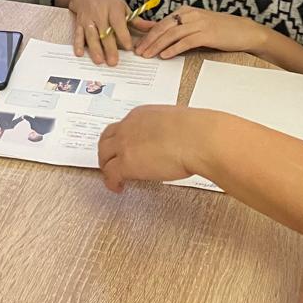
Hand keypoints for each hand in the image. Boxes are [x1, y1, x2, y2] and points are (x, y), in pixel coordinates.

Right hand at [67, 0, 133, 65]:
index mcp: (113, 9)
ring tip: (99, 61)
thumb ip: (136, 20)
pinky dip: (78, 44)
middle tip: (113, 62)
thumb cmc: (108, 1)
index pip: (118, 23)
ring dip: (94, 48)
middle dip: (109, 48)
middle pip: (105, 32)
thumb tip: (153, 27)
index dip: (123, 36)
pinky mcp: (79, 23)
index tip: (128, 48)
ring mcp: (88, 19)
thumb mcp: (123, 7)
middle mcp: (100, 14)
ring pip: (91, 35)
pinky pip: (78, 34)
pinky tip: (80, 53)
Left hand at [98, 105, 212, 191]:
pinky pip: (110, 175)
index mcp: (140, 114)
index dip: (120, 139)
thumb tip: (171, 138)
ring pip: (104, 156)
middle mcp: (128, 127)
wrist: (198, 139)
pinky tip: (117, 187)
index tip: (123, 147)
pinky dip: (111, 182)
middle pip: (106, 139)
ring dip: (106, 167)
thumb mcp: (175, 122)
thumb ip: (166, 129)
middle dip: (106, 152)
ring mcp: (124, 145)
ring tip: (112, 177)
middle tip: (110, 162)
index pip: (122, 127)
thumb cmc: (196, 131)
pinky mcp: (126, 164)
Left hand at [133, 5, 263, 59]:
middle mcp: (191, 14)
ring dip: (157, 45)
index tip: (138, 44)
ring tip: (148, 55)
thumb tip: (160, 38)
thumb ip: (180, 29)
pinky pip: (186, 42)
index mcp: (186, 11)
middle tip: (139, 52)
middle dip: (149, 40)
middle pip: (164, 27)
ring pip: (172, 34)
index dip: (148, 34)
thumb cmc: (220, 30)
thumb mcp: (197, 25)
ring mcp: (199, 23)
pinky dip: (174, 48)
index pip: (162, 22)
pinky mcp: (207, 34)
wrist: (244, 31)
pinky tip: (165, 55)